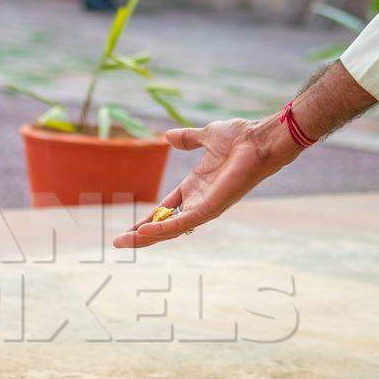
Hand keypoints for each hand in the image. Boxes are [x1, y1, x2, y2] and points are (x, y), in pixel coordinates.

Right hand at [113, 117, 298, 248]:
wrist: (260, 139)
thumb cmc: (240, 137)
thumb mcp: (206, 136)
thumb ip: (187, 139)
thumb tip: (168, 136)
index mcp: (195, 187)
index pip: (165, 210)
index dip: (147, 219)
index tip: (130, 229)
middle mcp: (199, 201)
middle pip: (164, 224)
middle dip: (142, 235)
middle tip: (119, 242)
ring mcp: (205, 207)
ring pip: (170, 229)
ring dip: (147, 237)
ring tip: (125, 242)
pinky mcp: (211, 208)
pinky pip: (182, 223)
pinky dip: (163, 228)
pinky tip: (145, 232)